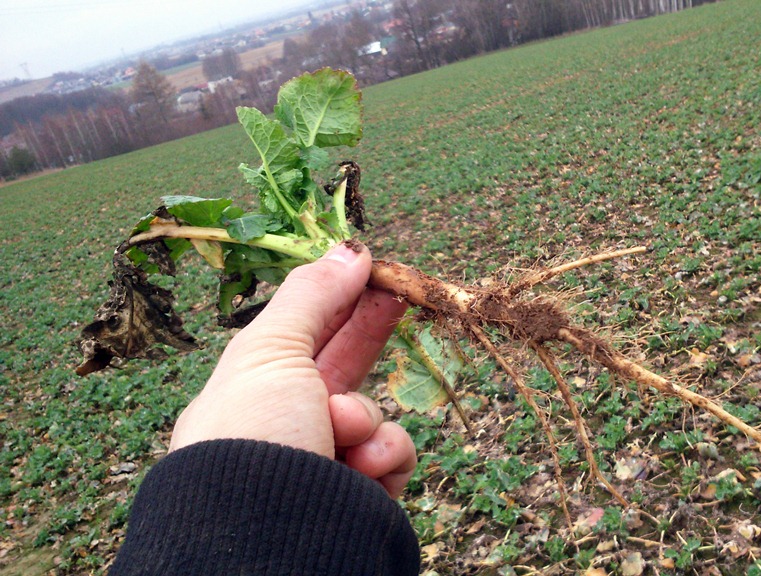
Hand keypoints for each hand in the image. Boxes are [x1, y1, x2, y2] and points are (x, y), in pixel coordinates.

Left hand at [168, 243, 415, 496]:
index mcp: (253, 393)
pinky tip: (363, 469)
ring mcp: (325, 465)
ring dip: (367, 417)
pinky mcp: (359, 499)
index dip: (340, 300)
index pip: (304, 335)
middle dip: (371, 333)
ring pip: (376, 418)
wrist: (265, 537)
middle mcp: (288, 430)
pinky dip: (384, 458)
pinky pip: (394, 458)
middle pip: (345, 368)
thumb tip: (350, 248)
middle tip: (405, 294)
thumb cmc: (251, 437)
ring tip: (342, 431)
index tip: (374, 270)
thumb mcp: (272, 349)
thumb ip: (313, 295)